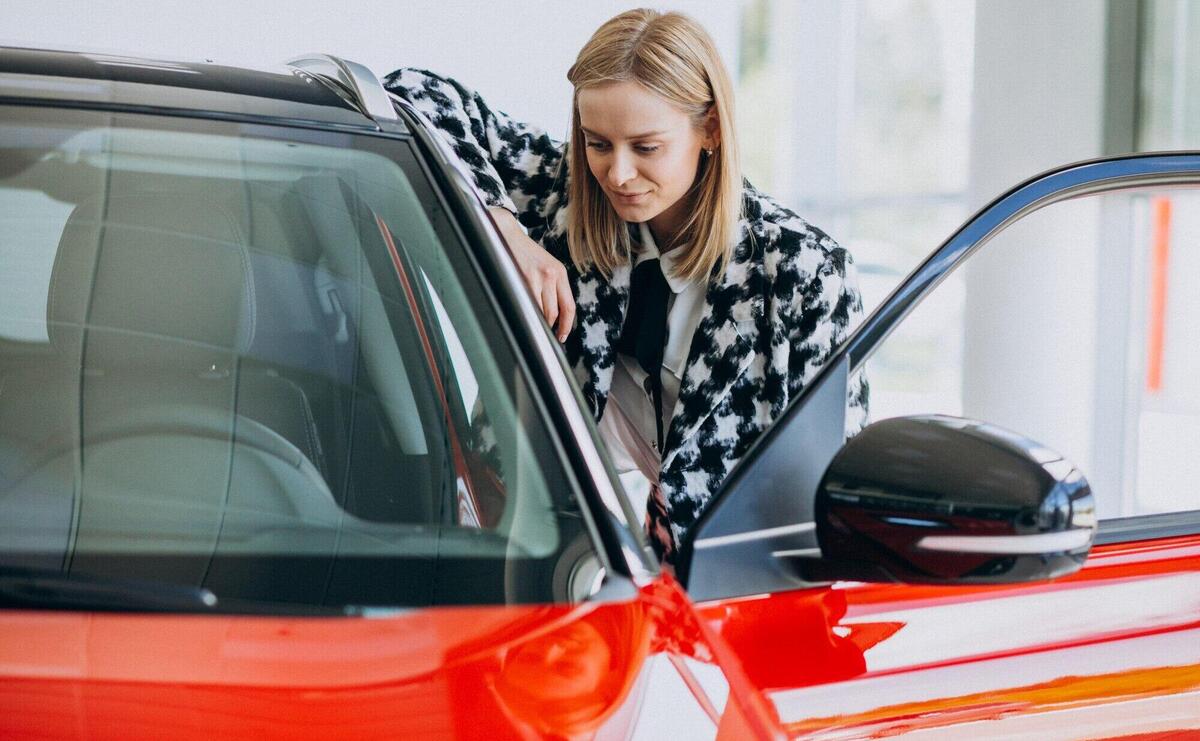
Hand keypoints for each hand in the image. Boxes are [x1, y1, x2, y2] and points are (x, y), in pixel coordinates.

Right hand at [489, 207, 575, 341]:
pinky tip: (523, 316)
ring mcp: (538, 277)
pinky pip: (528, 305)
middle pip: (555, 312)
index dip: (566, 325)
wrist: (507, 235)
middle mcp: (552, 274)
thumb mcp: (545, 267)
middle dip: (550, 328)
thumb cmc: (524, 254)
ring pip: (542, 311)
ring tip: (532, 326)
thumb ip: (551, 287)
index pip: (569, 306)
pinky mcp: (523, 278)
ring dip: (538, 323)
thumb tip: (552, 316)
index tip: (562, 336)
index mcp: (560, 272)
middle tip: (545, 336)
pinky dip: (527, 314)